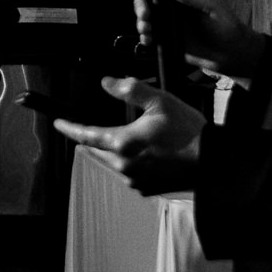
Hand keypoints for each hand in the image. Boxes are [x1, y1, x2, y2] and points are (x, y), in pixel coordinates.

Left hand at [53, 76, 204, 194]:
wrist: (213, 163)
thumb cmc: (190, 132)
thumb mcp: (160, 101)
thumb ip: (130, 90)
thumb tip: (107, 82)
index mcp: (123, 143)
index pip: (86, 135)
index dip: (70, 128)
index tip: (58, 123)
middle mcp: (124, 166)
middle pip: (96, 152)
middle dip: (89, 141)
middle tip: (83, 133)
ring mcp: (135, 180)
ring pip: (111, 164)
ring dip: (108, 153)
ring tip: (111, 143)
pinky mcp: (147, 189)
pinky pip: (128, 175)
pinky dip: (126, 164)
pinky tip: (137, 156)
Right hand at [133, 0, 257, 77]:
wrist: (229, 54)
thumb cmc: (226, 26)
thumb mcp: (212, 6)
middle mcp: (171, 2)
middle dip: (140, 3)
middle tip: (145, 14)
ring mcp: (167, 19)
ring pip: (143, 15)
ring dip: (140, 21)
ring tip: (148, 29)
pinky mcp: (165, 36)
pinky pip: (148, 33)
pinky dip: (144, 36)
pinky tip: (149, 40)